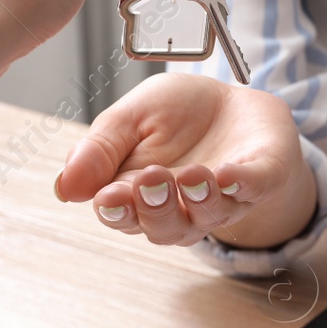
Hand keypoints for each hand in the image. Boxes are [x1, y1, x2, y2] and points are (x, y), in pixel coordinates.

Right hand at [54, 73, 318, 249]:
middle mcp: (182, 208)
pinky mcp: (262, 178)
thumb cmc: (176, 115)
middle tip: (151, 179)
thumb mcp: (129, 118)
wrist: (232, 99)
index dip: (117, 210)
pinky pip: (254, 188)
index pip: (123, 215)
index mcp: (140, 196)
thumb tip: (64, 188)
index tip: (109, 196)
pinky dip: (243, 183)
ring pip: (210, 215)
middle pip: (165, 228)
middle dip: (157, 207)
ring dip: (200, 198)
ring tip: (192, 176)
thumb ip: (100, 149)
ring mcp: (225, 198)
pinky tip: (229, 174)